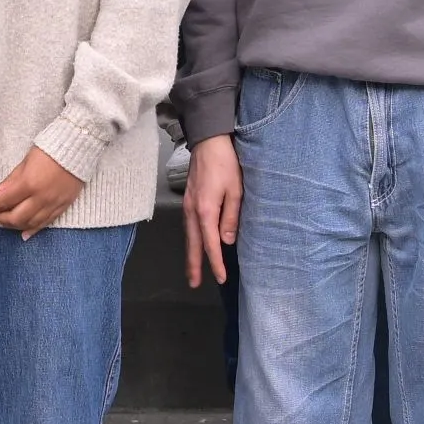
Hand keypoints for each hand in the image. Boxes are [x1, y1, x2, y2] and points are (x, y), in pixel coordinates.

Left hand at [0, 145, 89, 235]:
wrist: (77, 148)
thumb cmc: (49, 150)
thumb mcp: (25, 162)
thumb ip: (12, 180)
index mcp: (28, 184)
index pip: (4, 202)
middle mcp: (40, 198)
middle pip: (15, 218)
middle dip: (1, 218)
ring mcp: (53, 204)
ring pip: (30, 224)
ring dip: (15, 226)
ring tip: (6, 223)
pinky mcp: (63, 206)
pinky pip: (46, 223)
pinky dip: (33, 230)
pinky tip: (24, 234)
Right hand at [182, 135, 240, 286]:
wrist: (209, 140)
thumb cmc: (226, 163)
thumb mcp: (236, 190)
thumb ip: (231, 217)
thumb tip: (226, 240)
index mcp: (205, 210)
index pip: (210, 244)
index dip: (215, 262)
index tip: (221, 278)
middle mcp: (192, 210)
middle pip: (192, 243)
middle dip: (194, 265)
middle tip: (194, 283)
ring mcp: (187, 204)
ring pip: (188, 235)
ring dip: (191, 253)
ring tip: (193, 269)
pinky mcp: (188, 198)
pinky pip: (188, 225)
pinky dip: (190, 239)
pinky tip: (194, 242)